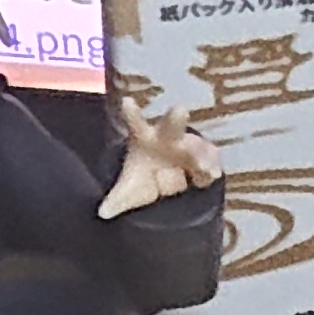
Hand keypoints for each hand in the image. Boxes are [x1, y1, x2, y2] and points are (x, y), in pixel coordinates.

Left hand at [97, 95, 219, 219]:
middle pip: (172, 125)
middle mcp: (168, 136)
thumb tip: (102, 213)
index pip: (136, 123)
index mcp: (145, 138)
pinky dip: (211, 168)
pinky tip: (210, 176)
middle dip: (175, 117)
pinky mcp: (205, 156)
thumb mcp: (128, 190)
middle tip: (180, 109)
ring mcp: (188, 144)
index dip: (132, 113)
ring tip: (205, 170)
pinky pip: (211, 160)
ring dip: (200, 155)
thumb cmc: (144, 177)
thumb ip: (116, 200)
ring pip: (196, 145)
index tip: (126, 101)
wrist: (167, 179)